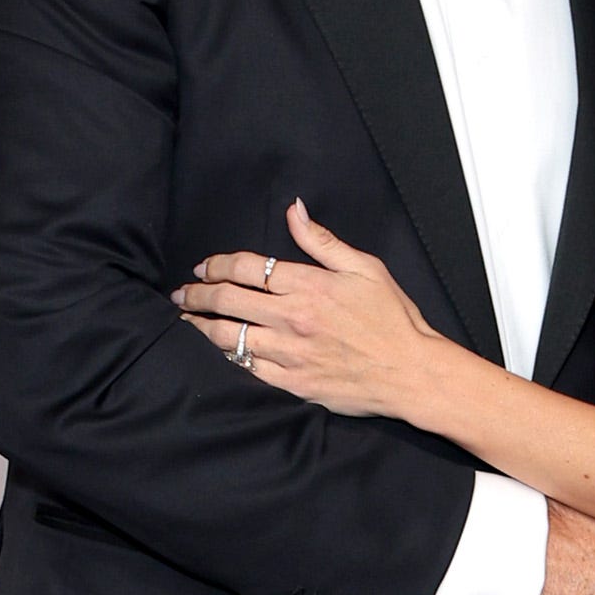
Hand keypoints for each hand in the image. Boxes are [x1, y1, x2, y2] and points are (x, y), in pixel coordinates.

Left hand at [174, 200, 441, 420]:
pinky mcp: (293, 383)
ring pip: (228, 337)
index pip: (245, 268)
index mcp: (308, 285)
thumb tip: (294, 210)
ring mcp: (290, 354)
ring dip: (201, 328)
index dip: (216, 265)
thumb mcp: (365, 269)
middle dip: (196, 295)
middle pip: (227, 301)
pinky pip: (247, 370)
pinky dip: (226, 358)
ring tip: (186, 323)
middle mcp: (292, 318)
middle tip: (182, 295)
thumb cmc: (393, 320)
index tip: (203, 268)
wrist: (412, 373)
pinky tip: (216, 352)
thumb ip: (322, 241)